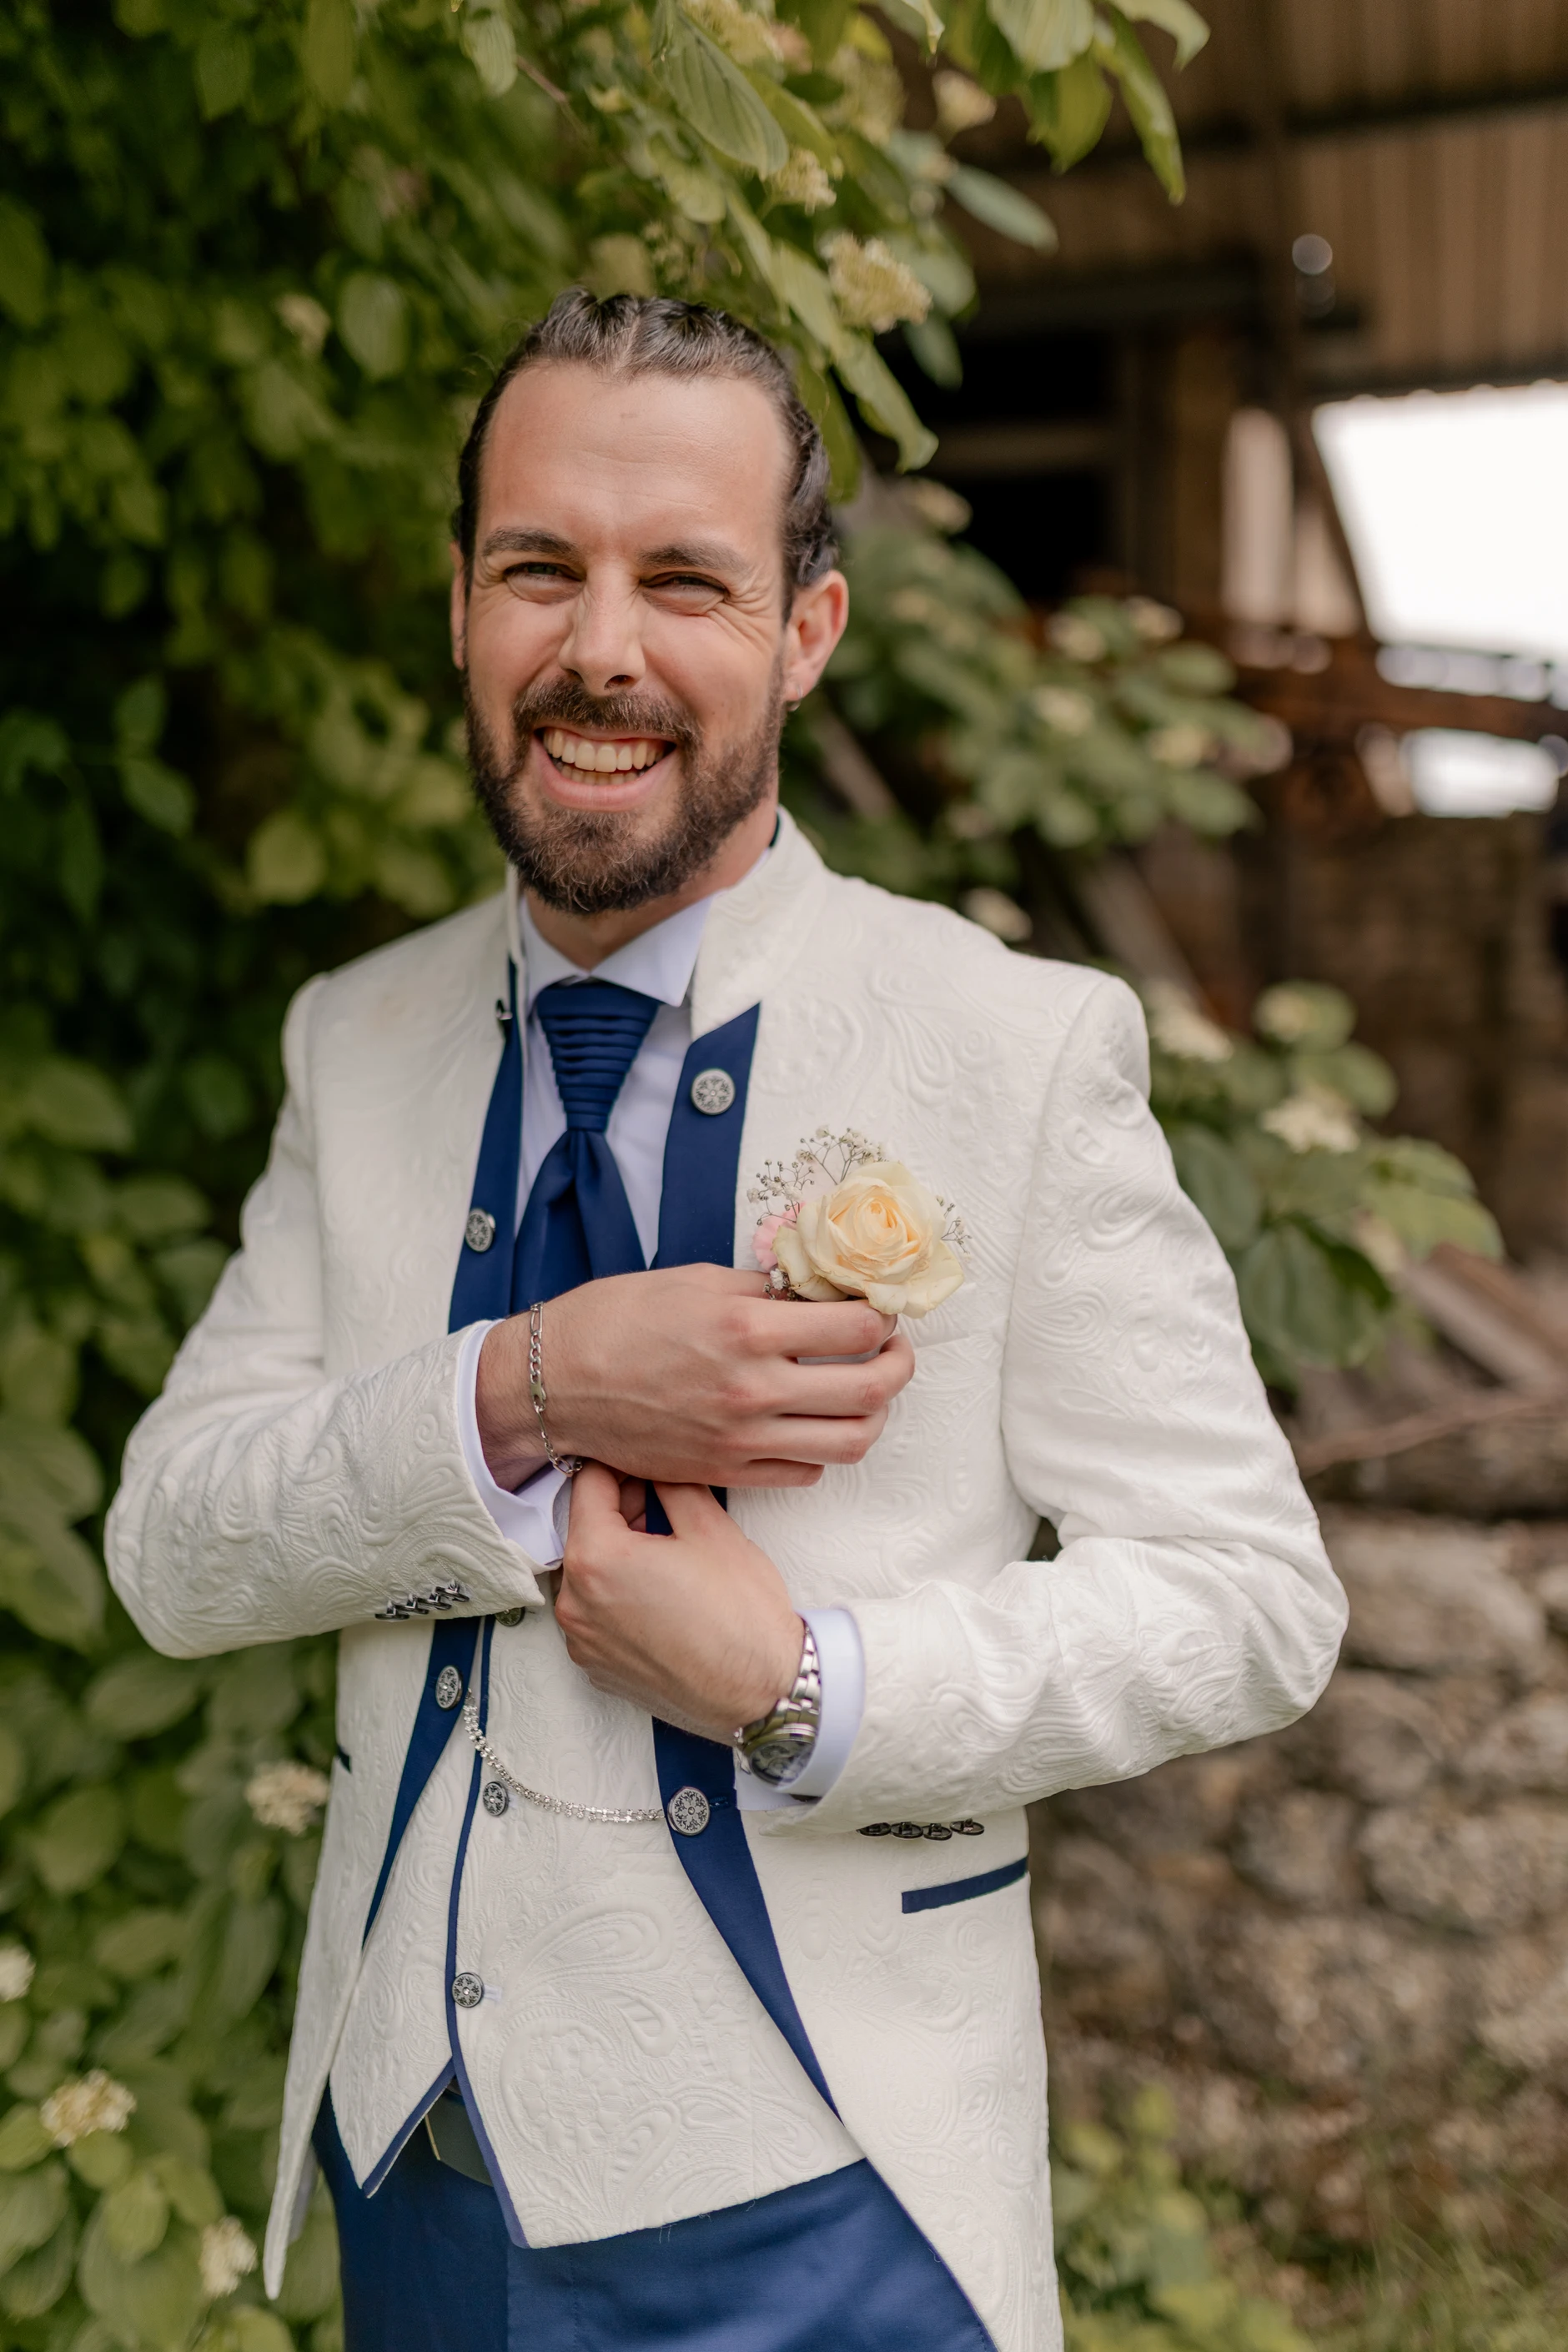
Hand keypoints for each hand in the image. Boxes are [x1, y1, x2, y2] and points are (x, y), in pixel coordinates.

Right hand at [476, 1264, 913, 1489]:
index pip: (859, 1328)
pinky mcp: (725, 1472)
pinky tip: (812, 1422)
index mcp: (747, 1329)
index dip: (883, 1315)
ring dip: (872, 1415)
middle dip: (900, 1365)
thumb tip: (818, 1292)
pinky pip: (804, 1472)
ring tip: (864, 1390)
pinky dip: (823, 1449)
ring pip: (850, 1443)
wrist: (555, 1383)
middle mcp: (753, 1390)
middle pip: (872, 1391)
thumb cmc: (616, 1320)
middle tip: (893, 1349)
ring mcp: (741, 1439)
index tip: (880, 1307)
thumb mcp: (695, 1281)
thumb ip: (764, 1289)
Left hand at [556, 1464, 803, 1737]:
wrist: (763, 1694)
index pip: (588, 1483)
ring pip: (589, 1573)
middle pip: (585, 1530)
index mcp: (596, 1558)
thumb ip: (671, 1482)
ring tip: (669, 1552)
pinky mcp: (597, 1667)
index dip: (621, 1465)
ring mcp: (583, 1641)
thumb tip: (657, 1464)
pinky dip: (619, 1595)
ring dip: (620, 1553)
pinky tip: (663, 1594)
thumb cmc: (741, 1617)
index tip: (645, 1464)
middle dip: (621, 1510)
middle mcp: (575, 1603)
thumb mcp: (710, 1527)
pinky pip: (596, 1613)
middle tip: (666, 1505)